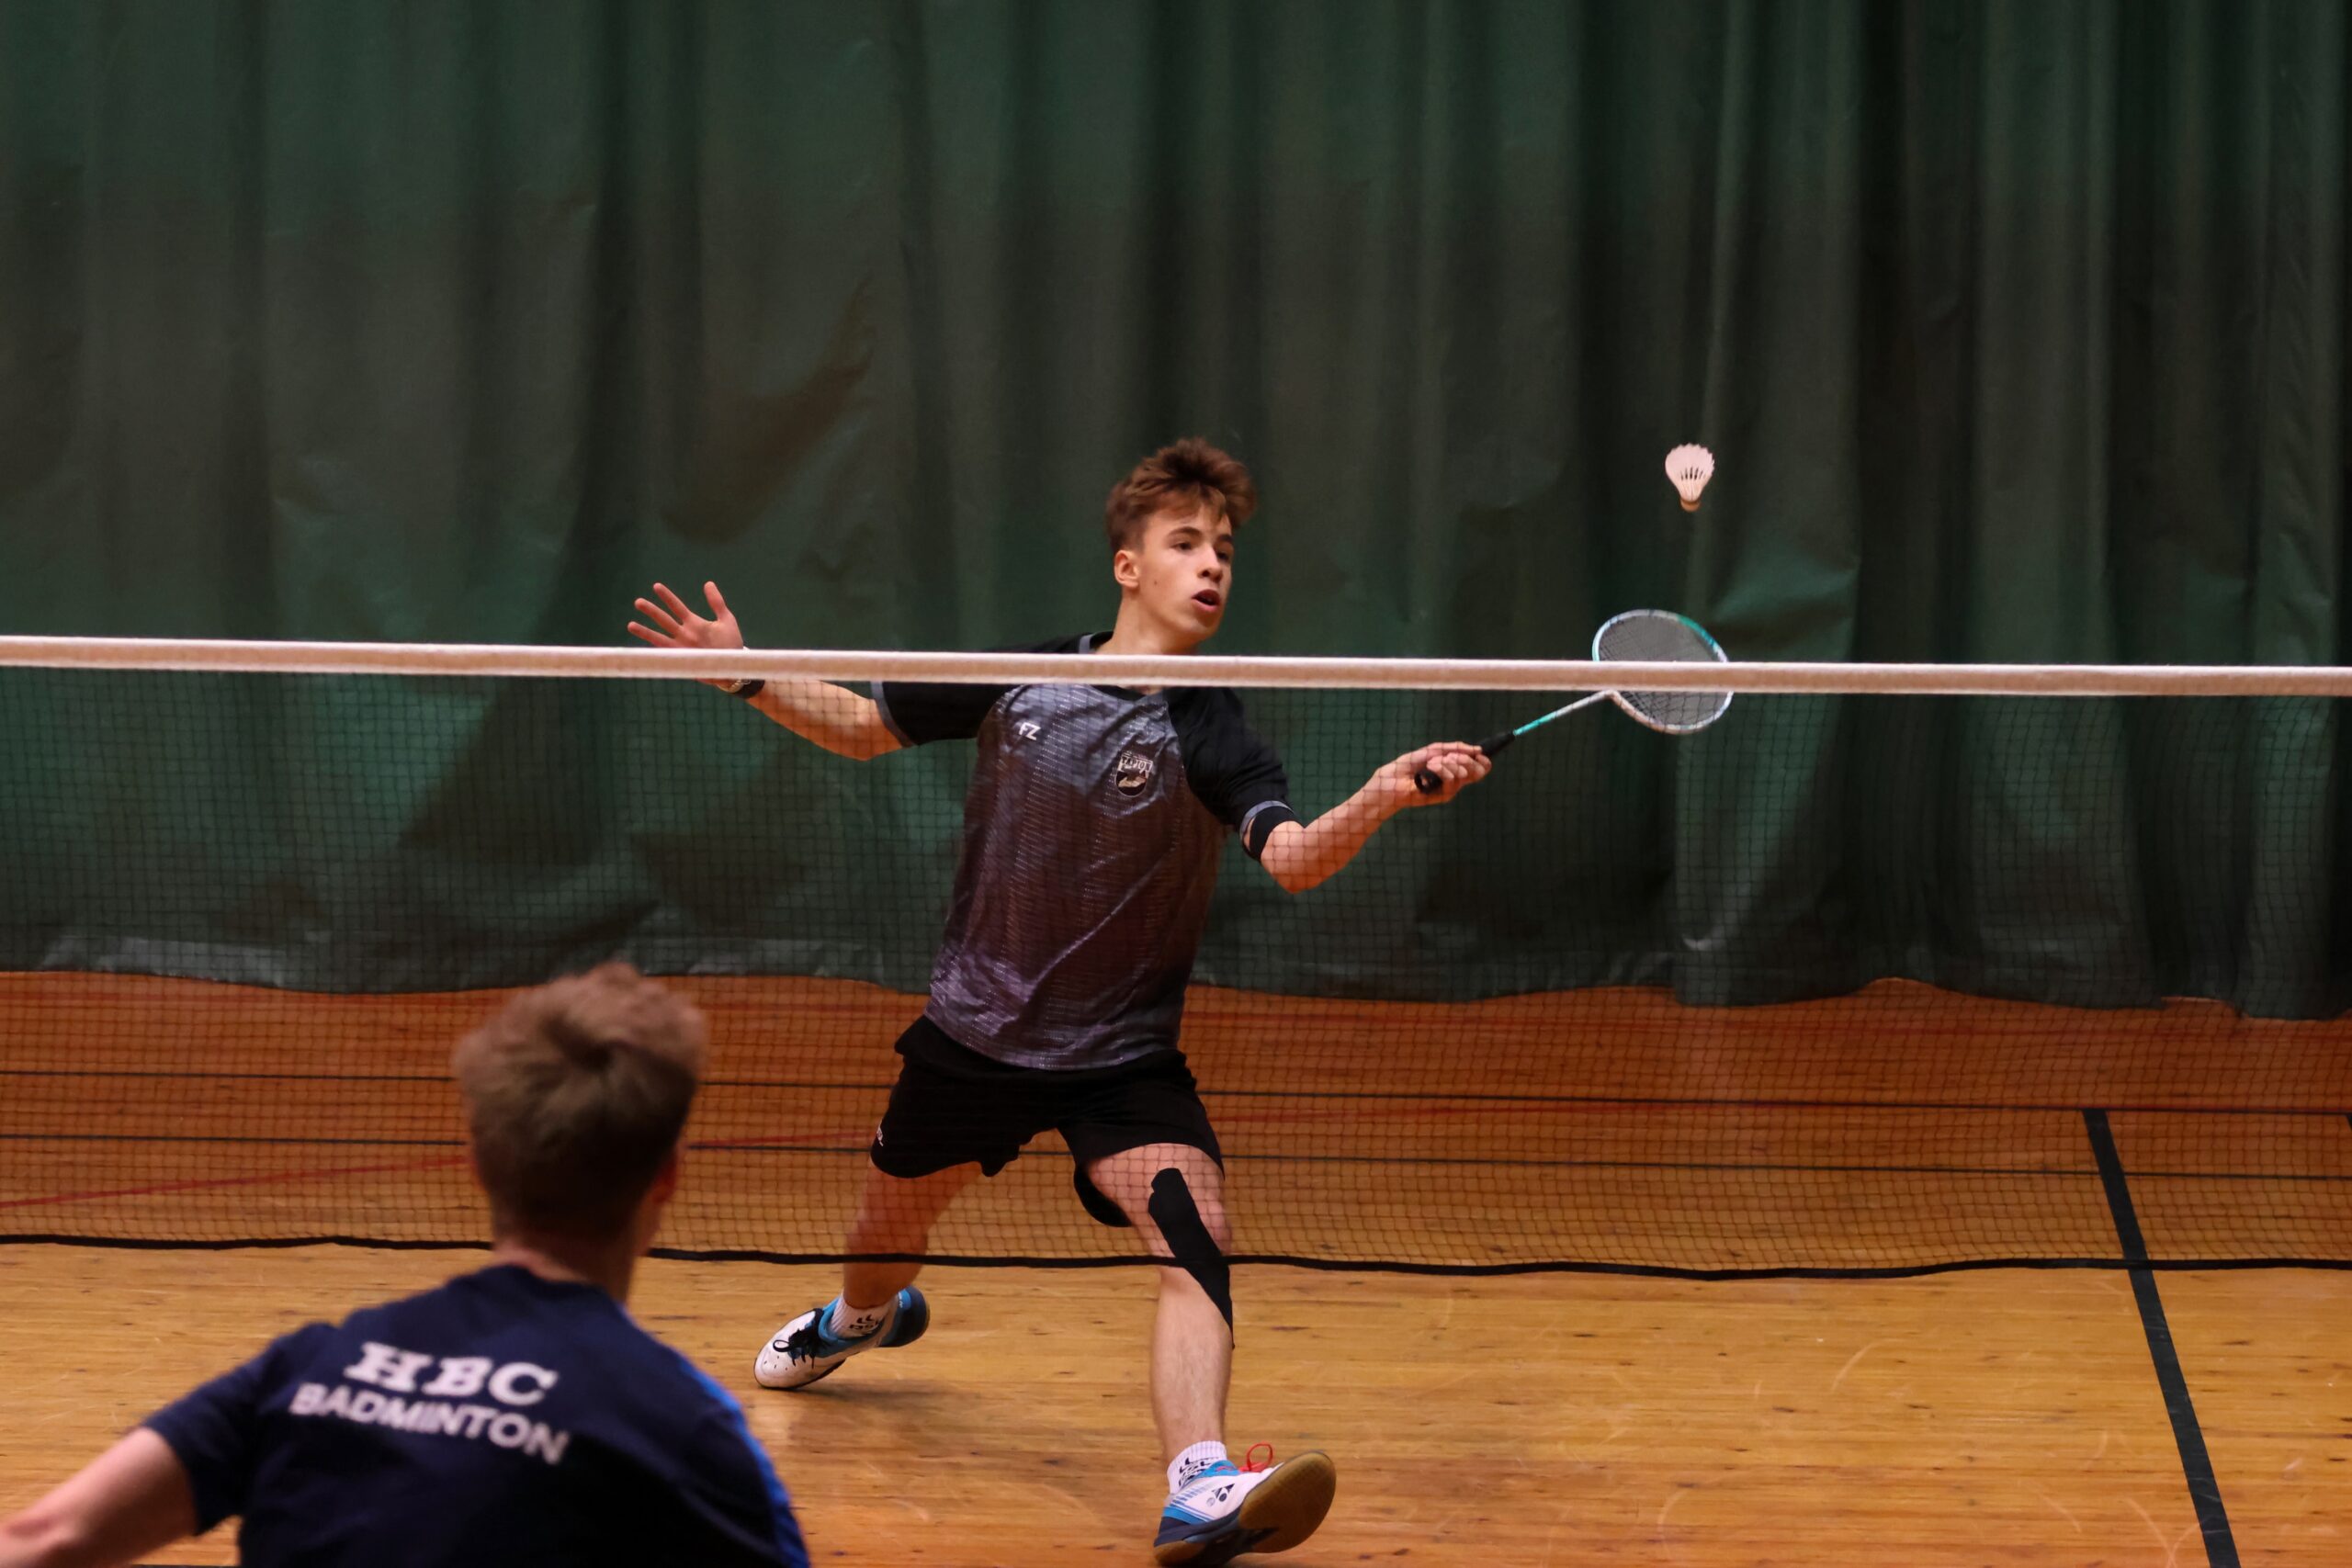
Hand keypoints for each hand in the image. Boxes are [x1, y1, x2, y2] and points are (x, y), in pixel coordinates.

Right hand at [628, 581, 745, 688]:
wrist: (734, 665)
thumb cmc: (731, 643)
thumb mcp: (726, 619)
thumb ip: (717, 602)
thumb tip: (708, 583)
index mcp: (694, 622)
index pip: (677, 607)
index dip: (667, 597)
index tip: (656, 586)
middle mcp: (685, 633)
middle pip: (664, 619)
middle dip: (651, 611)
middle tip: (637, 601)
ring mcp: (682, 646)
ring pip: (660, 636)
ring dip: (646, 631)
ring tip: (630, 624)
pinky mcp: (683, 659)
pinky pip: (666, 654)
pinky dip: (654, 651)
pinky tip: (642, 650)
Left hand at [1377, 742, 1489, 807]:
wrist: (1393, 778)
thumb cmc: (1409, 765)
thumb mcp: (1434, 750)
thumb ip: (1455, 748)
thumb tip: (1478, 750)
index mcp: (1454, 769)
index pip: (1479, 768)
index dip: (1483, 761)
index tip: (1479, 754)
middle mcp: (1455, 780)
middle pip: (1478, 772)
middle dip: (1466, 759)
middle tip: (1449, 756)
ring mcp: (1450, 789)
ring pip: (1464, 773)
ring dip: (1448, 762)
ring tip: (1431, 763)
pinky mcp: (1444, 796)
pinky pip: (1452, 779)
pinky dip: (1442, 770)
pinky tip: (1429, 768)